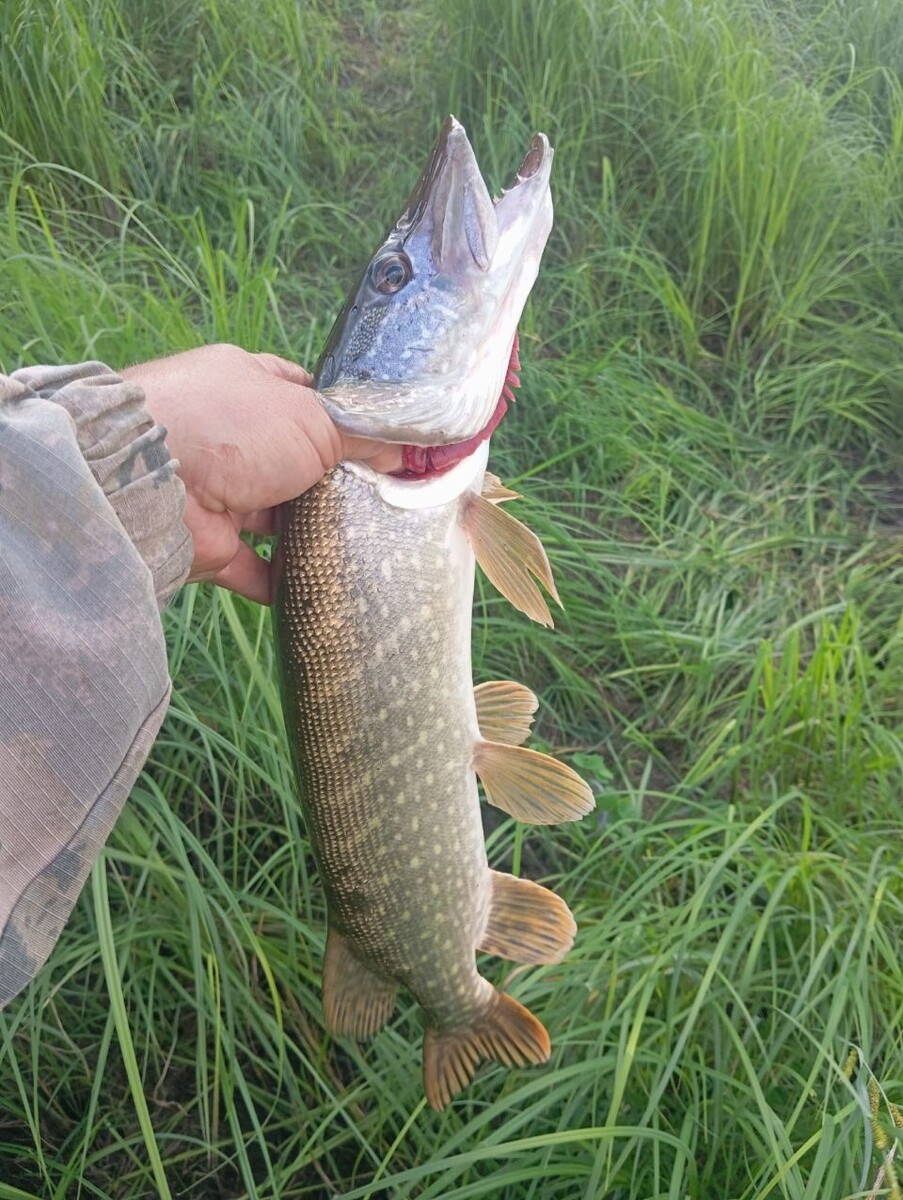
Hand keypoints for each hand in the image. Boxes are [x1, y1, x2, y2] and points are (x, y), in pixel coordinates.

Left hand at [123, 344, 400, 602]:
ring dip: (312, 531)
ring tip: (364, 545)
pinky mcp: (212, 541)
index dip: (344, 418)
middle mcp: (232, 435)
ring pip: (277, 515)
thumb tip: (404, 453)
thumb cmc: (236, 428)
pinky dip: (282, 579)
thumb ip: (361, 439)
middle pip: (296, 459)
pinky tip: (319, 589)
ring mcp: (220, 489)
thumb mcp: (314, 420)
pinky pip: (255, 566)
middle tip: (386, 501)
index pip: (303, 395)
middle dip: (334, 479)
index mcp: (249, 385)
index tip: (384, 445)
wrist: (154, 481)